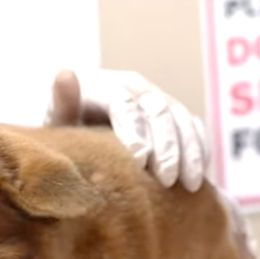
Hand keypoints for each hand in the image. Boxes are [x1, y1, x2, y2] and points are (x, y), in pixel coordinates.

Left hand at [44, 69, 209, 191]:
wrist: (83, 132)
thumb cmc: (67, 133)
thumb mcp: (59, 121)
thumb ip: (62, 102)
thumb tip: (65, 73)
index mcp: (107, 86)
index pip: (126, 104)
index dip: (135, 131)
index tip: (139, 162)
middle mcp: (137, 88)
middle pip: (160, 111)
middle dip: (167, 146)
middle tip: (166, 180)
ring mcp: (159, 101)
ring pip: (183, 120)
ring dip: (190, 152)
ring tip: (190, 185)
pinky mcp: (175, 117)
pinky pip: (195, 129)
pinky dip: (200, 151)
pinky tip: (201, 177)